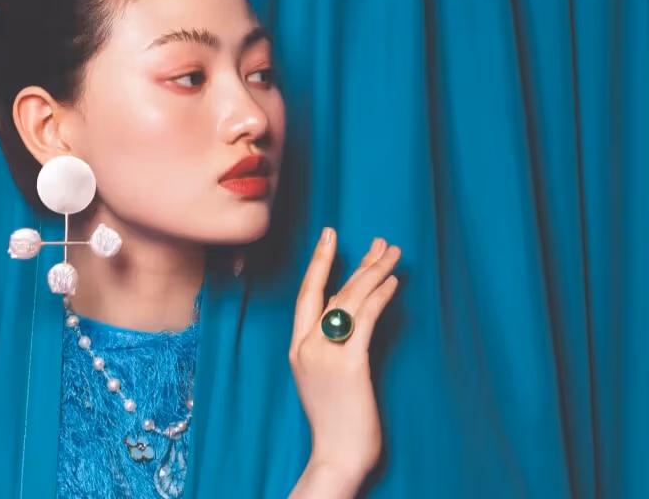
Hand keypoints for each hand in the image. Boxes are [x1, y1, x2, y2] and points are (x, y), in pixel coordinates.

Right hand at [289, 228, 400, 489]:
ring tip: (394, 254)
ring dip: (375, 273)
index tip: (331, 236)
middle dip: (359, 262)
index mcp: (297, 349)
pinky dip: (380, 297)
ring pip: (350, 300)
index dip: (319, 263)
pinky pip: (366, 321)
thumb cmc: (336, 424)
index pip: (307, 295)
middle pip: (333, 291)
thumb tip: (351, 321)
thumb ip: (331, 350)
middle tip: (381, 241)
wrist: (336, 456)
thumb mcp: (323, 380)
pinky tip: (393, 282)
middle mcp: (307, 347)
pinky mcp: (349, 365)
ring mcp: (325, 355)